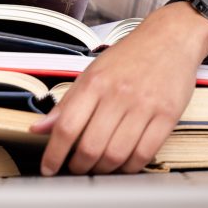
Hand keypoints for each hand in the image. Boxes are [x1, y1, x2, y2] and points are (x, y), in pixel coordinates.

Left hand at [30, 3, 207, 174]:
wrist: (170, 38)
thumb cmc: (128, 57)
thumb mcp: (91, 73)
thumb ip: (66, 103)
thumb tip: (38, 129)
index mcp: (94, 82)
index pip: (67, 127)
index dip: (54, 154)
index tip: (48, 168)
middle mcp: (117, 94)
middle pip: (91, 146)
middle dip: (78, 166)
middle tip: (75, 169)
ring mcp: (144, 106)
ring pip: (117, 154)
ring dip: (103, 169)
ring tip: (97, 168)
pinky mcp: (167, 115)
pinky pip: (145, 153)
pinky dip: (130, 167)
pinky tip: (122, 164)